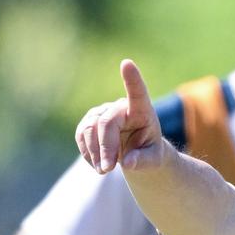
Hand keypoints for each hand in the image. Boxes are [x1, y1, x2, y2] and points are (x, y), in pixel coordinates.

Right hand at [75, 59, 166, 173]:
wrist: (137, 152)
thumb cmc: (149, 152)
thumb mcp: (153, 160)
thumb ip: (144, 160)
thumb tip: (128, 162)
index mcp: (143, 111)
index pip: (138, 93)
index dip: (132, 79)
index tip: (127, 64)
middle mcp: (121, 106)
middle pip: (106, 123)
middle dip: (105, 148)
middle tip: (107, 170)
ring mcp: (102, 111)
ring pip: (89, 129)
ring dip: (94, 153)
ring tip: (105, 170)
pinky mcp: (89, 120)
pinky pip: (81, 135)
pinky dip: (87, 152)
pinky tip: (98, 162)